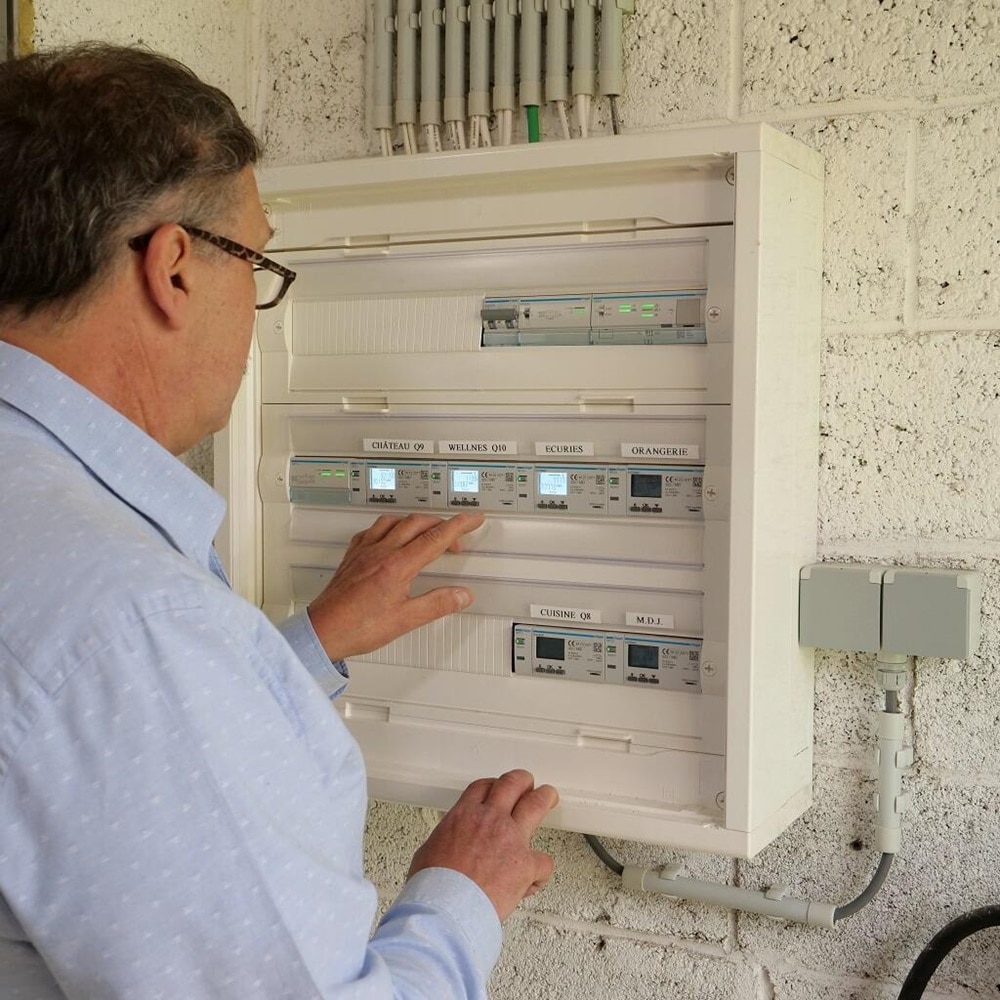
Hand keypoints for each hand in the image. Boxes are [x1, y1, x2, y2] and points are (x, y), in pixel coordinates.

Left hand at [306, 512, 484, 660]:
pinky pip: (372, 529)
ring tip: (427, 529)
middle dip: (442, 524)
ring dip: (416, 521)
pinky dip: (389, 526)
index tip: (473, 520)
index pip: (436, 537)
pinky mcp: (352, 556)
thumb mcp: (405, 620)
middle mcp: (380, 552)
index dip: (459, 526)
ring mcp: (364, 551)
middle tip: (456, 536)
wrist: (322, 631)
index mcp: (397, 565)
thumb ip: (437, 605)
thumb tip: (461, 595)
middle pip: (417, 523)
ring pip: (394, 521)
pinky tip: (389, 534)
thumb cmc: (357, 627)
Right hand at [407, 770, 558, 920]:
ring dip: (544, 798)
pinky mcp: (525, 864)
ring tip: (549, 797)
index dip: (494, 785)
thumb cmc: (433, 887)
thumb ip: (445, 843)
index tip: (497, 789)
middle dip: (523, 781)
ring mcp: (511, 838)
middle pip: (512, 784)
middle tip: (527, 784)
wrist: (446, 908)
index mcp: (464, 816)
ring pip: (535, 805)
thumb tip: (443, 851)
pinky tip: (534, 881)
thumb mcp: (428, 852)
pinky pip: (544, 862)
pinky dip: (540, 873)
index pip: (483, 787)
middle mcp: (490, 820)